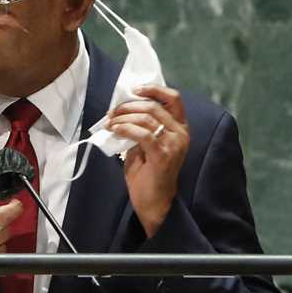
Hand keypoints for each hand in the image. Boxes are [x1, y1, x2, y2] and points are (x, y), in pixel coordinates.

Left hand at [107, 85, 190, 237]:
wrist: (154, 203)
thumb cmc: (149, 175)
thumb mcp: (145, 145)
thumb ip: (141, 127)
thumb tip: (122, 112)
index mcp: (180, 128)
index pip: (173, 98)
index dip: (154, 90)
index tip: (134, 90)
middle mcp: (181, 133)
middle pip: (154, 107)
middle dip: (128, 106)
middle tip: (112, 112)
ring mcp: (174, 144)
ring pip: (146, 118)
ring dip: (123, 117)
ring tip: (110, 122)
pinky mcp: (163, 155)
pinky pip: (142, 134)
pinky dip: (125, 128)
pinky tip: (114, 130)